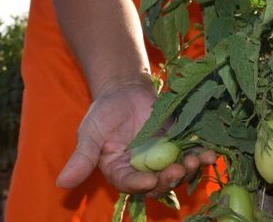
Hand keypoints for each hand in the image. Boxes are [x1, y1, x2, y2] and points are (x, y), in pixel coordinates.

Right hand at [55, 81, 217, 197]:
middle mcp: (143, 171)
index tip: (150, 179)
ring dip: (189, 170)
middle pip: (158, 183)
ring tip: (197, 160)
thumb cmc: (104, 111)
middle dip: (169, 179)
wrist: (125, 88)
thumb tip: (61, 183)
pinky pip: (191, 154)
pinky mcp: (178, 145)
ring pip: (177, 173)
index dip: (141, 184)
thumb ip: (82, 157)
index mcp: (119, 172)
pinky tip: (211, 153)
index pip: (130, 184)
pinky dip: (202, 156)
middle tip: (179, 169)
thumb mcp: (90, 132)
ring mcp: (163, 159)